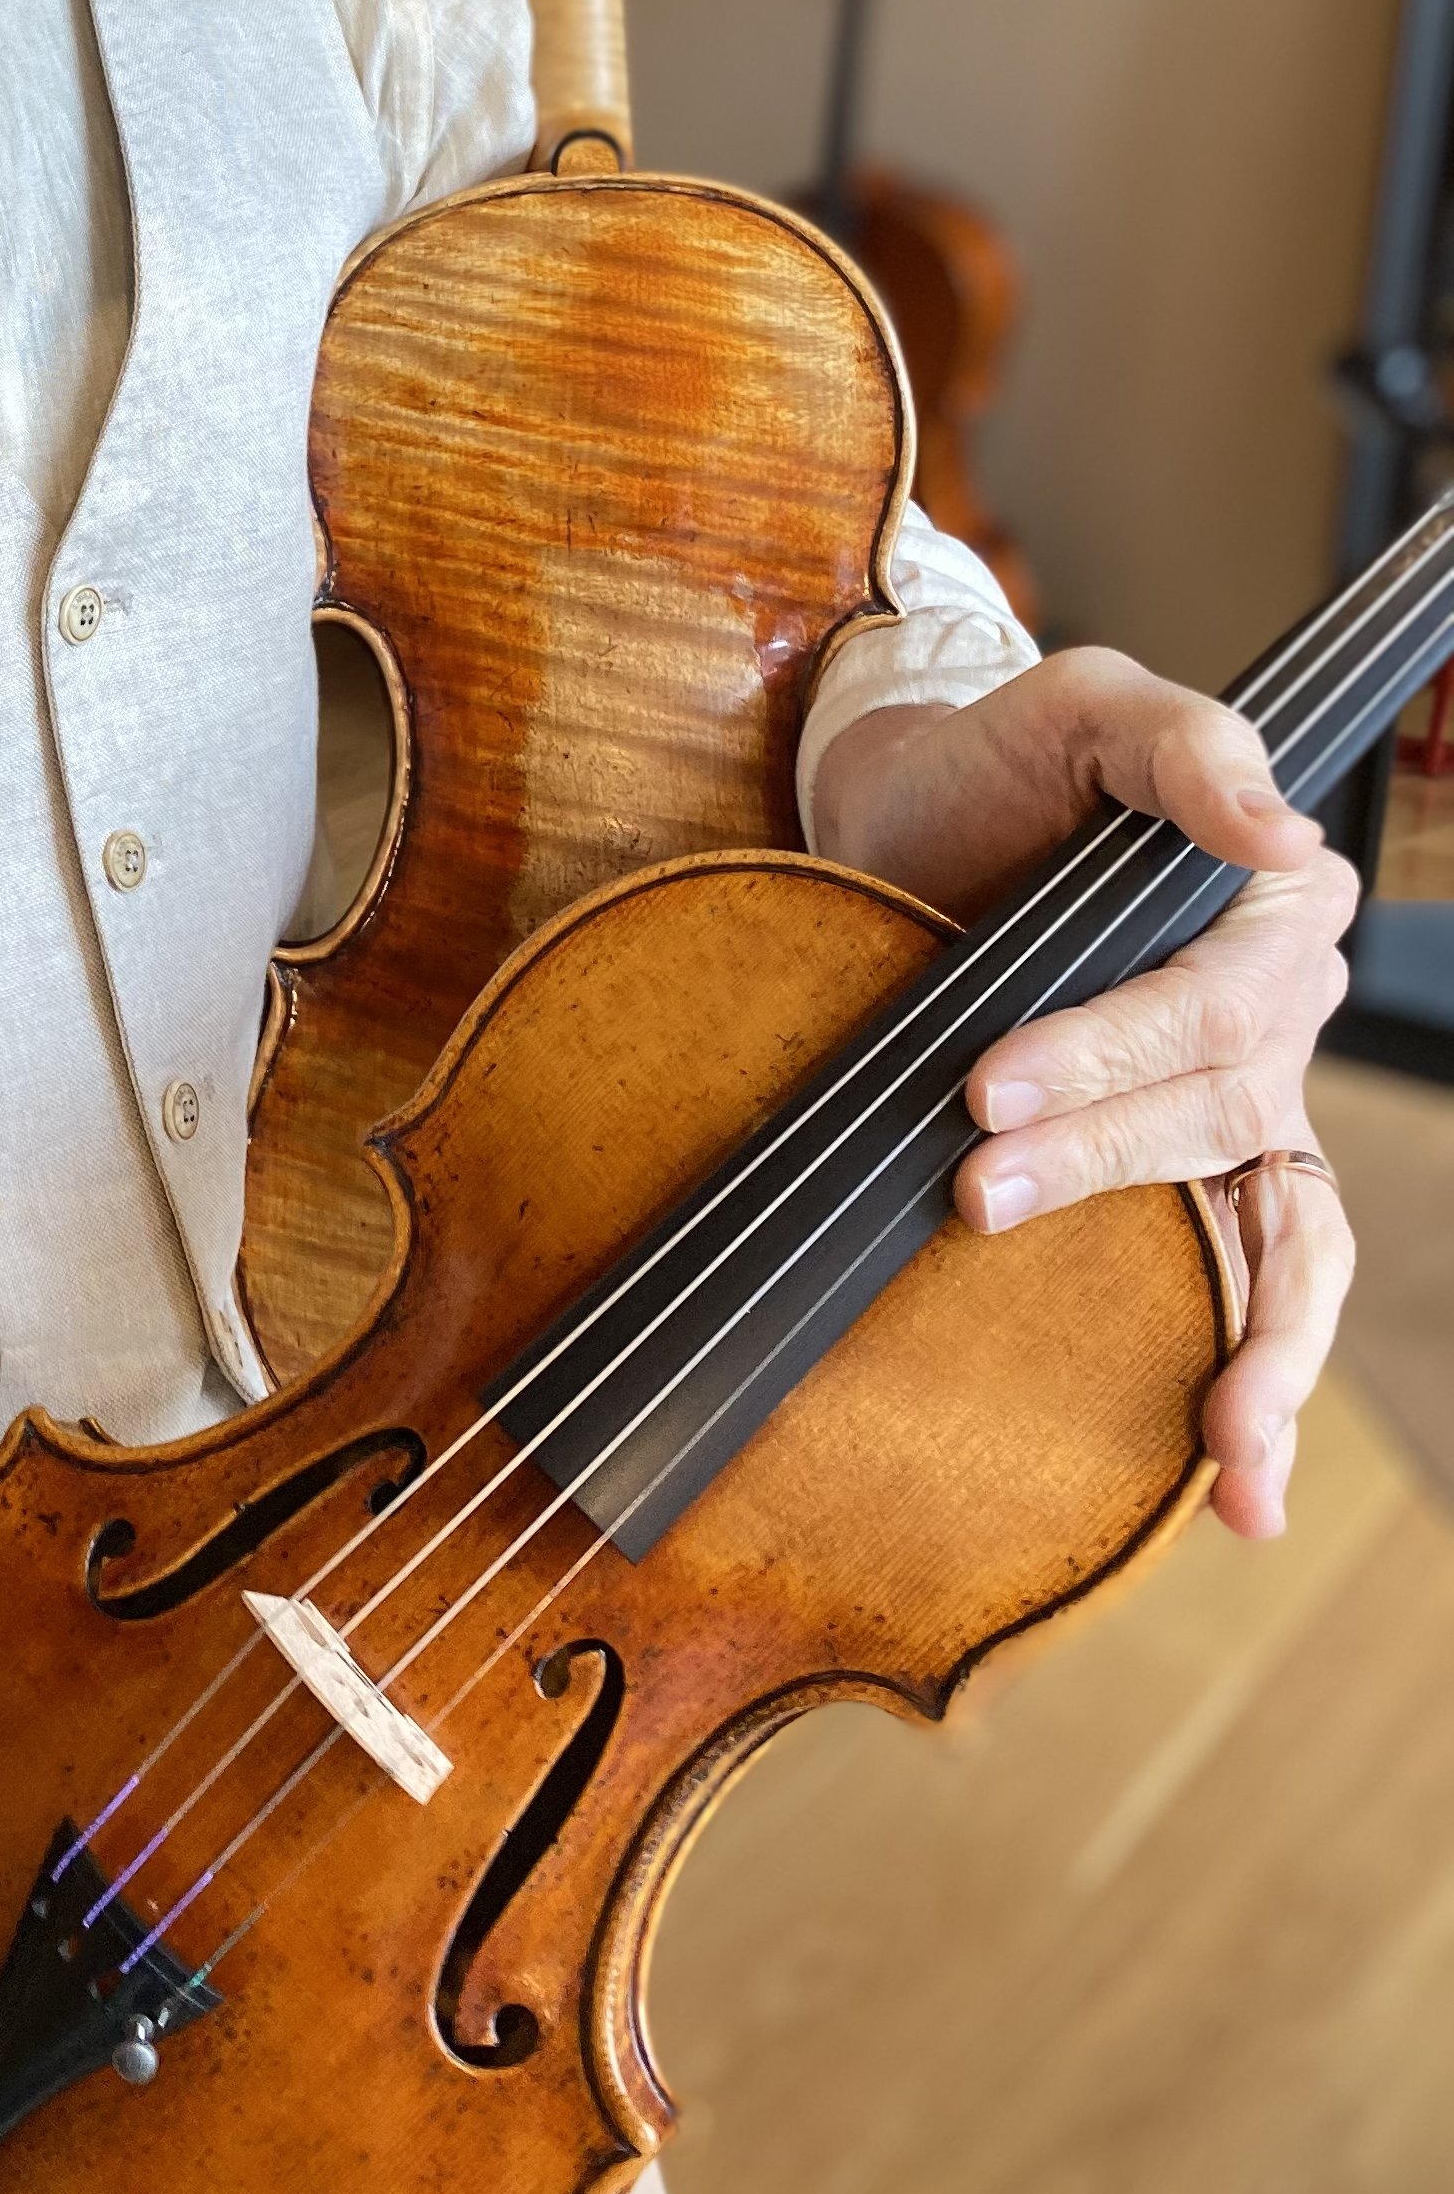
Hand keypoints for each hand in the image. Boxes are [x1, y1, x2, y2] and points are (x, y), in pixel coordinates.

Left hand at [809, 652, 1357, 1539]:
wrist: (906, 811)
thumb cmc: (995, 760)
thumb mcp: (1079, 705)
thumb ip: (1184, 744)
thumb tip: (1281, 828)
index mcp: (1273, 903)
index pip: (1216, 1003)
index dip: (1110, 1051)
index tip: (989, 1086)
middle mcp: (1283, 1012)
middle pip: (1218, 1114)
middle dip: (1101, 1164)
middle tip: (975, 1190)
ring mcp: (1249, 1103)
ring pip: (1286, 1236)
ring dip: (1260, 1349)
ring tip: (1228, 1454)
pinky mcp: (1194, 1170)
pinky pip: (1263, 1278)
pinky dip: (1263, 1378)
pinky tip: (1244, 1487)